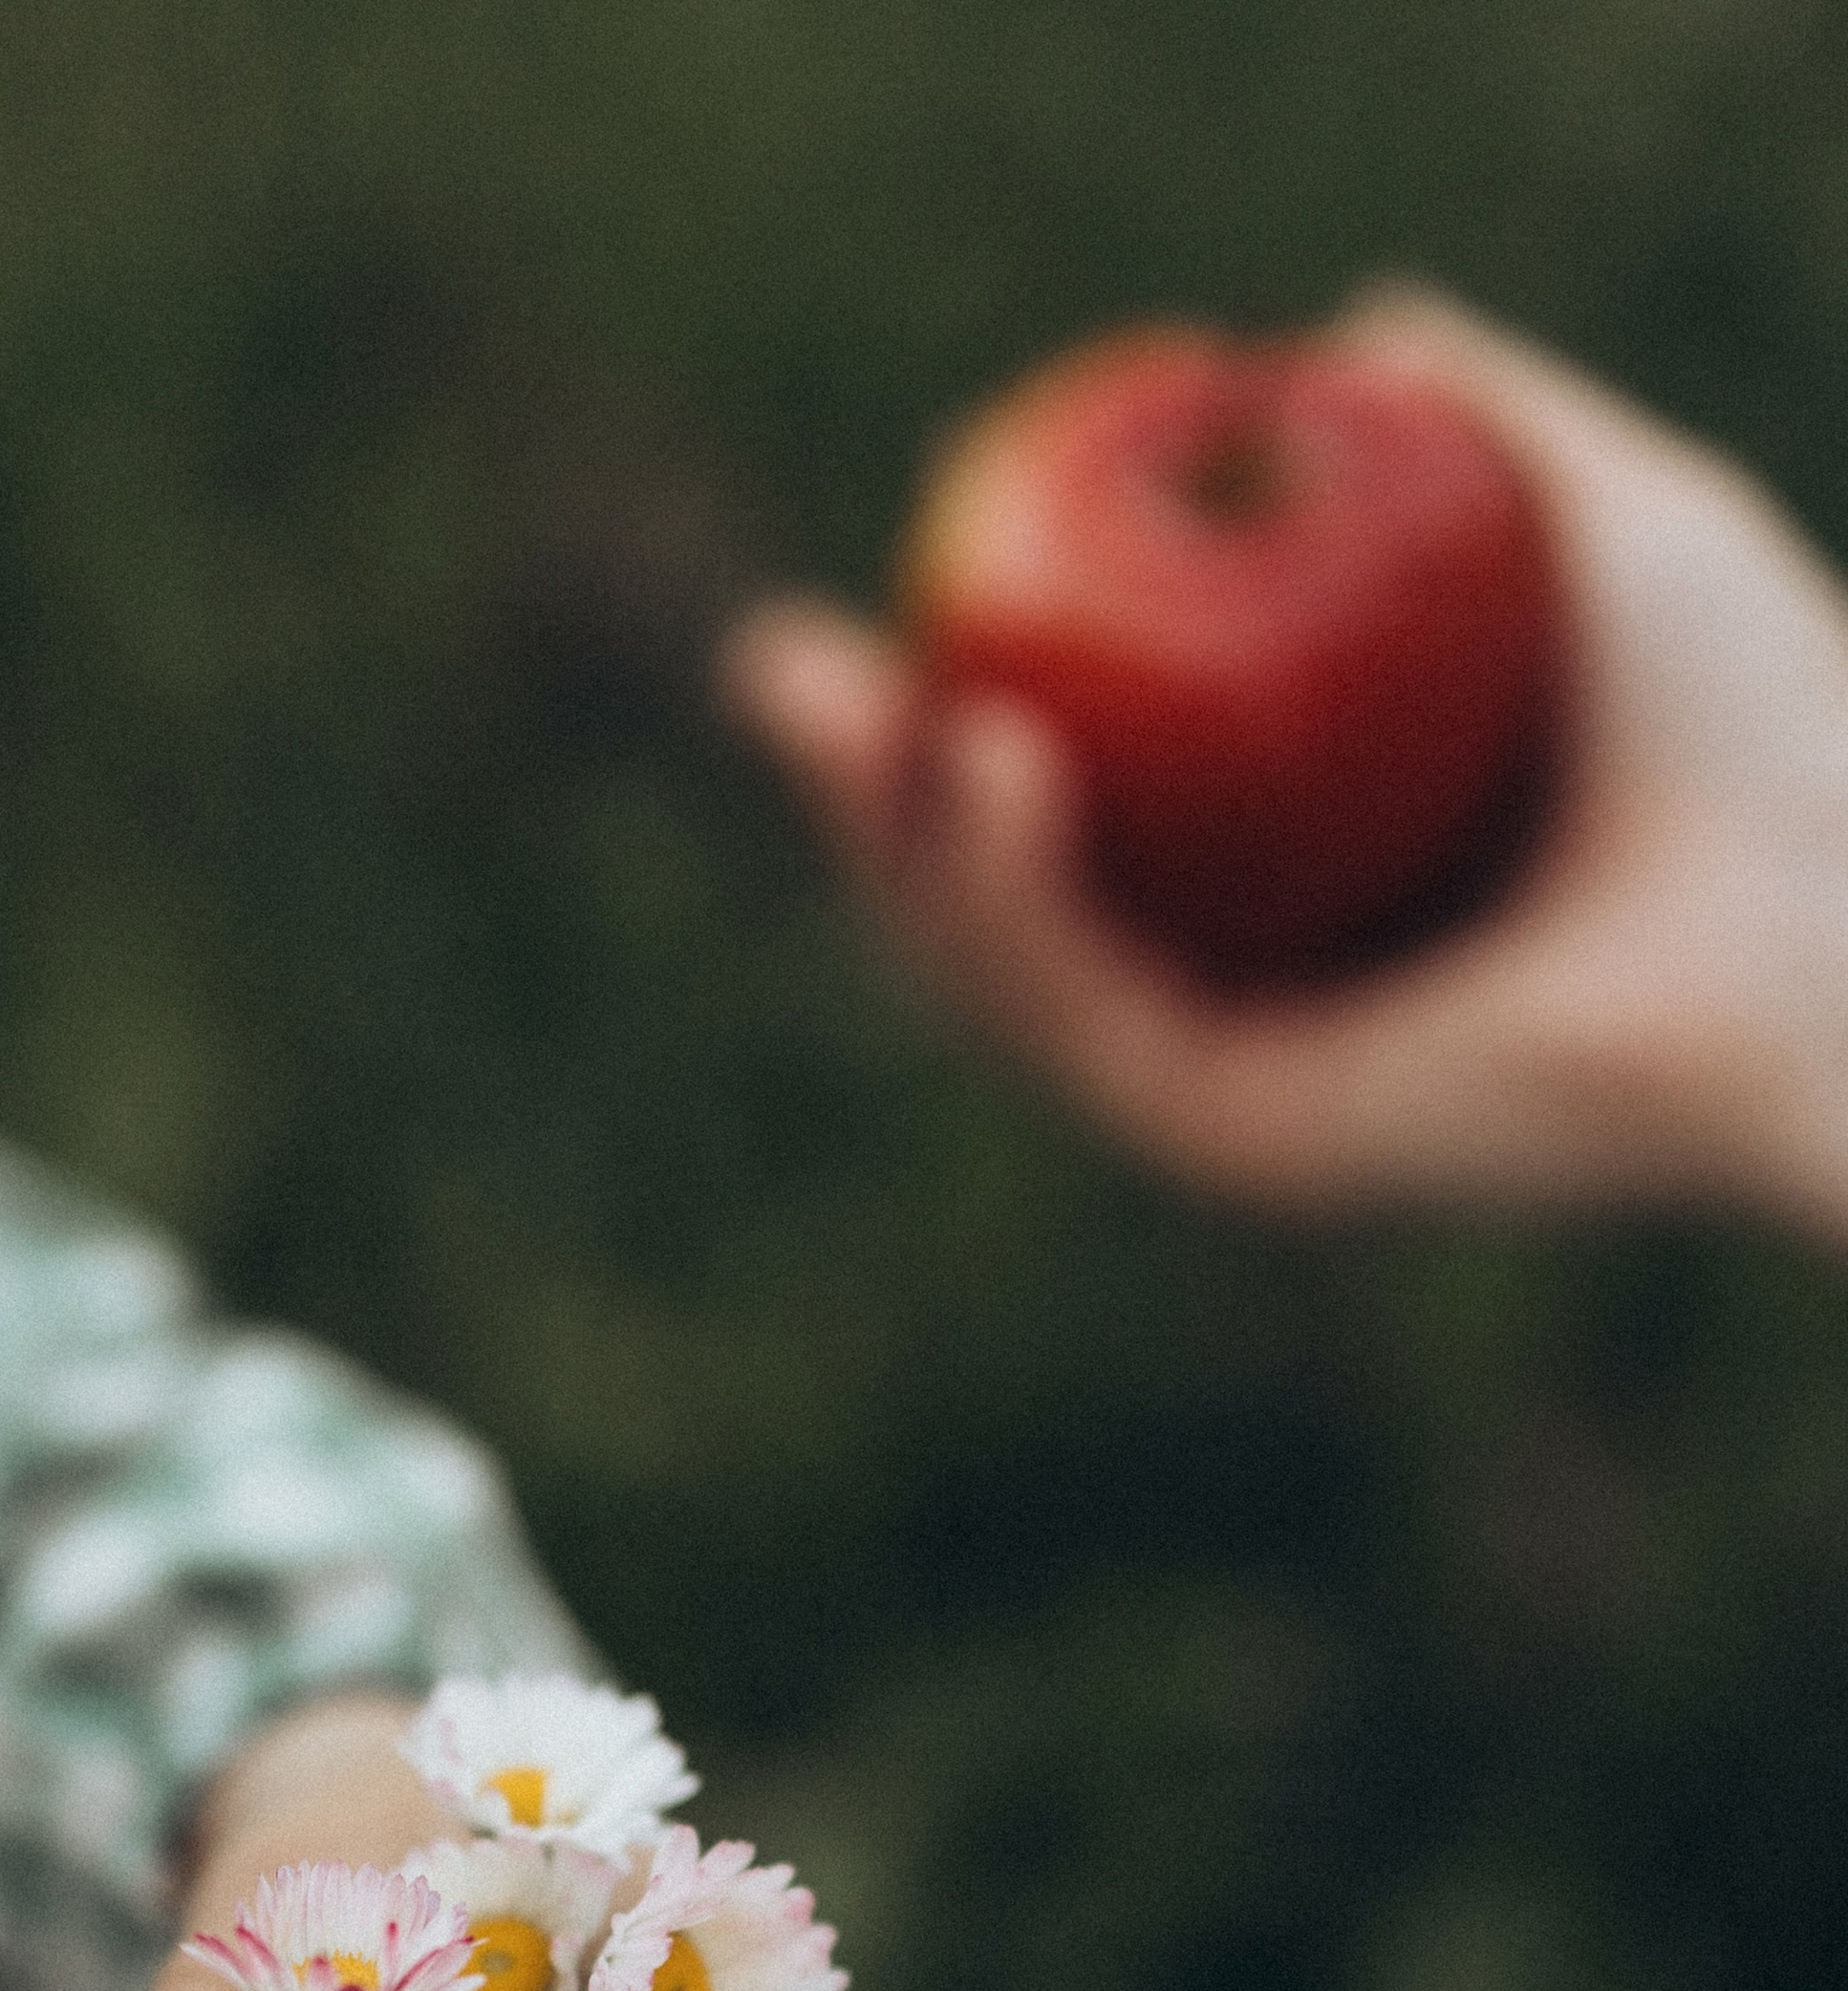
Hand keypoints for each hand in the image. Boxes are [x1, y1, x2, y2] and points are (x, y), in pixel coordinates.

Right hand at [722, 288, 1847, 1233]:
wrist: (1829, 915)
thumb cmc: (1766, 727)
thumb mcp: (1599, 513)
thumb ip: (1474, 424)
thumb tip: (1353, 331)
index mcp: (1321, 873)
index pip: (1098, 797)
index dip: (972, 697)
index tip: (899, 587)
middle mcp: (1267, 988)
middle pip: (1007, 896)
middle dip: (869, 790)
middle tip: (770, 662)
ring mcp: (1245, 1076)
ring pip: (1008, 968)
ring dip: (902, 845)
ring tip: (864, 712)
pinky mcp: (1244, 1138)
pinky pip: (1080, 1013)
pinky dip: (1008, 905)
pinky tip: (989, 771)